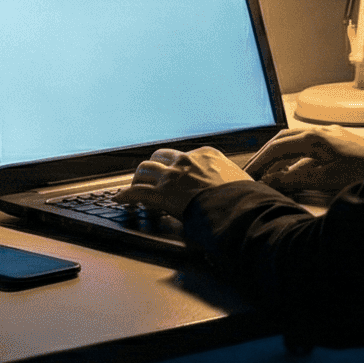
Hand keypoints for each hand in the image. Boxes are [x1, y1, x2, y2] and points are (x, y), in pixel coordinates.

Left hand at [120, 147, 250, 217]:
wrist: (237, 208)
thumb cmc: (243, 197)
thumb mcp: (241, 179)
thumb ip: (231, 179)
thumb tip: (241, 187)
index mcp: (205, 155)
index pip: (183, 155)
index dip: (175, 164)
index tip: (173, 171)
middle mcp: (186, 161)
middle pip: (159, 156)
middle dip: (153, 165)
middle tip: (149, 175)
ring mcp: (172, 176)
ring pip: (144, 170)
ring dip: (138, 178)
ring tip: (134, 185)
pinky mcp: (162, 194)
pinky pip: (137, 192)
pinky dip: (125, 196)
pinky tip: (120, 199)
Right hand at [244, 126, 363, 203]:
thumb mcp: (326, 178)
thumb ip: (296, 179)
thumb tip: (271, 181)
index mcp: (314, 137)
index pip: (278, 147)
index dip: (260, 161)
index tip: (247, 174)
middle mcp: (320, 132)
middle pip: (283, 142)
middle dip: (266, 157)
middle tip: (252, 172)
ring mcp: (329, 137)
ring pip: (296, 146)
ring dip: (281, 160)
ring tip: (268, 176)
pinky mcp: (337, 145)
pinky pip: (309, 151)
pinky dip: (296, 162)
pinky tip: (294, 175)